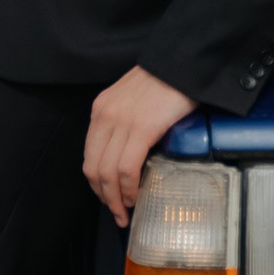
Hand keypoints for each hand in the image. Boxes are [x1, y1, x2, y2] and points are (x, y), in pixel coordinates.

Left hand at [84, 66, 198, 228]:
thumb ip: (124, 121)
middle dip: (103, 196)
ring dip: (115, 198)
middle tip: (117, 212)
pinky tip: (135, 195)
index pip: (89, 155)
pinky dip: (128, 187)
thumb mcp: (132, 98)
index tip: (107, 197)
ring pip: (107, 172)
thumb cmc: (165, 80)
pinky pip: (127, 167)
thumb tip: (130, 152)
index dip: (96, 183)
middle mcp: (105, 115)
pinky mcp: (142, 128)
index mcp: (101, 109)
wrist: (183, 62)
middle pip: (94, 168)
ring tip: (125, 211)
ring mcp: (122, 121)